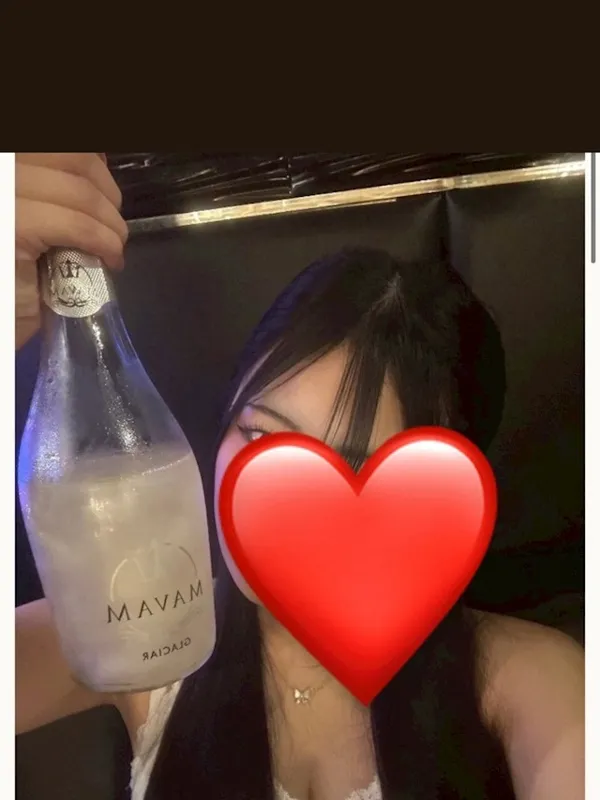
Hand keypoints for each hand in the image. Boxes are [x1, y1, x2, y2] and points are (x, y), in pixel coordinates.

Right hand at [15, 153, 128, 348]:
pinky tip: (110, 259)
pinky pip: (79, 224)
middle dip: (106, 192)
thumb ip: (52, 195)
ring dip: (110, 222)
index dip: (91, 160)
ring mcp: (3, 195)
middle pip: (73, 157)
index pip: (57, 144)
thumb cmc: (10, 280)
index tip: (104, 187)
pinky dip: (105, 242)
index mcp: (4, 166)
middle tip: (112, 227)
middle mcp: (1, 170)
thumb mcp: (29, 222)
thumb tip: (93, 176)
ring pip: (81, 191)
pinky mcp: (13, 225)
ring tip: (112, 248)